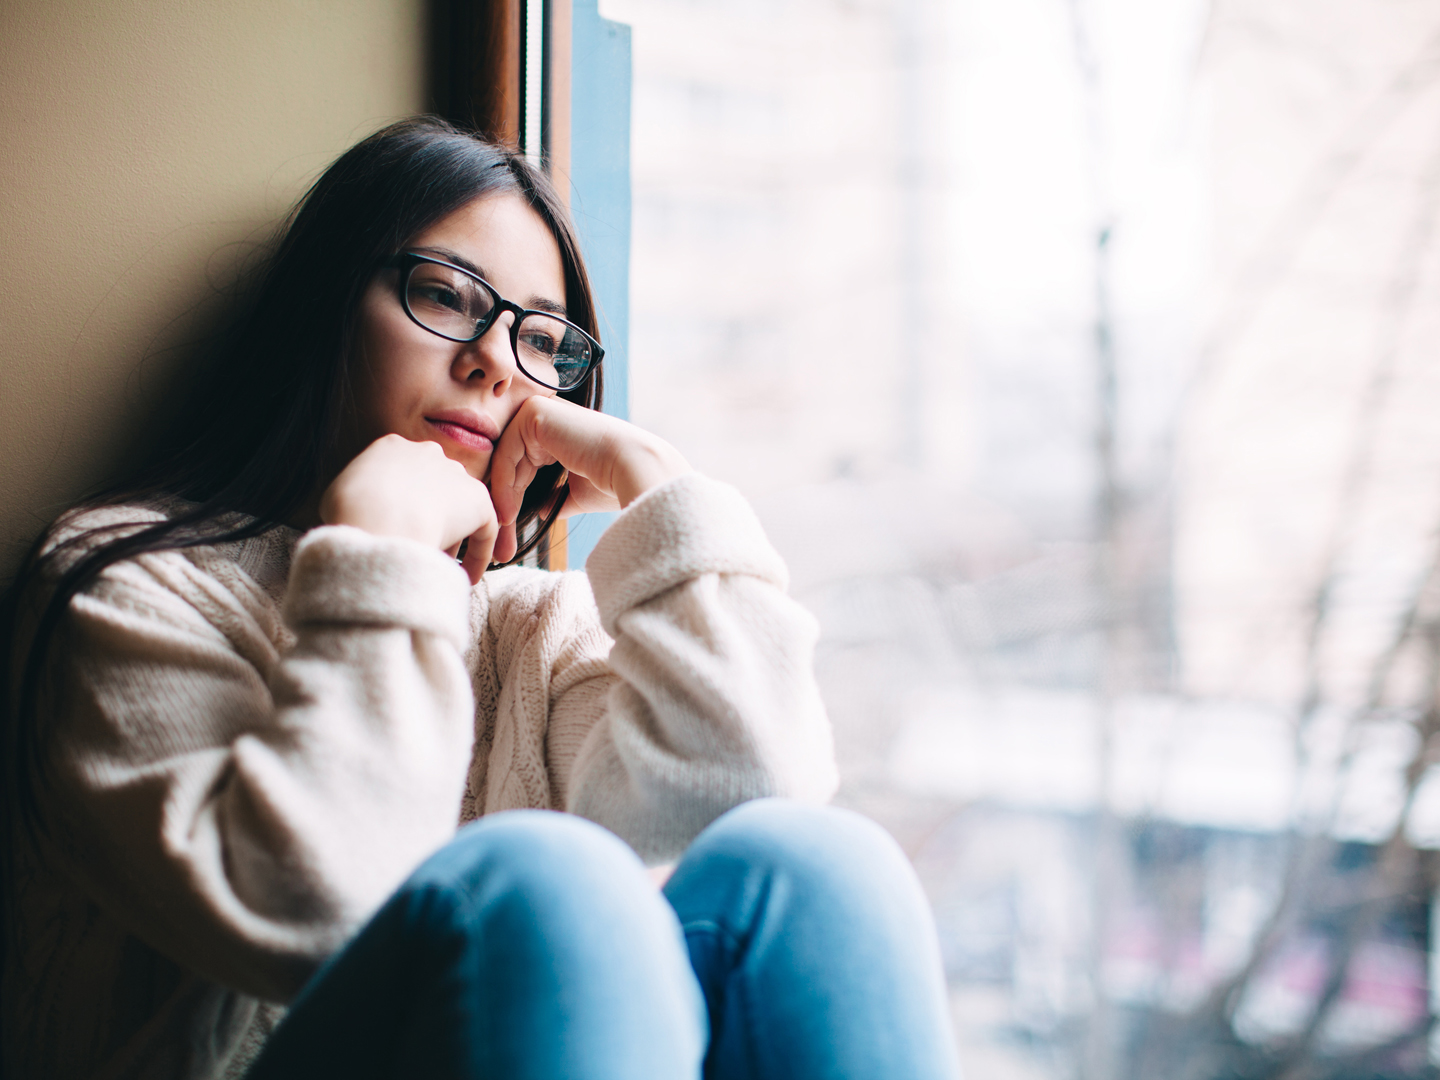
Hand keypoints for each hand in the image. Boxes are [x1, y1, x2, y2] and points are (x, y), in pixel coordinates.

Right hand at [319, 434, 505, 583]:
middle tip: (419, 550)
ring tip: (440, 568)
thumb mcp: (337, 497)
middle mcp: (428, 453)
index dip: (402, 508)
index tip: (398, 531)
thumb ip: (355, 498)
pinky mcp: (478, 500)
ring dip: (452, 540)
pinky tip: (467, 577)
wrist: (377, 520)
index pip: (404, 477)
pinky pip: (484, 529)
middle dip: (429, 520)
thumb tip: (359, 517)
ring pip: (459, 510)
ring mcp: (455, 474)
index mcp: (392, 447)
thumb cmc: (349, 513)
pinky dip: (479, 554)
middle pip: (434, 490)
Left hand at [486, 397, 690, 539]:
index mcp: (557, 432)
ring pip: (504, 459)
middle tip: (501, 543)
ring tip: (505, 531)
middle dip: (503, 503)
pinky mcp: (534, 412)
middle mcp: (547, 417)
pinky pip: (506, 452)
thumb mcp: (574, 493)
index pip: (522, 467)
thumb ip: (553, 497)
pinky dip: (503, 484)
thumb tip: (538, 511)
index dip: (513, 501)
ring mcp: (539, 410)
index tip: (508, 536)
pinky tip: (509, 514)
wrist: (633, 469)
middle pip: (510, 463)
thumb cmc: (612, 483)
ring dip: (500, 498)